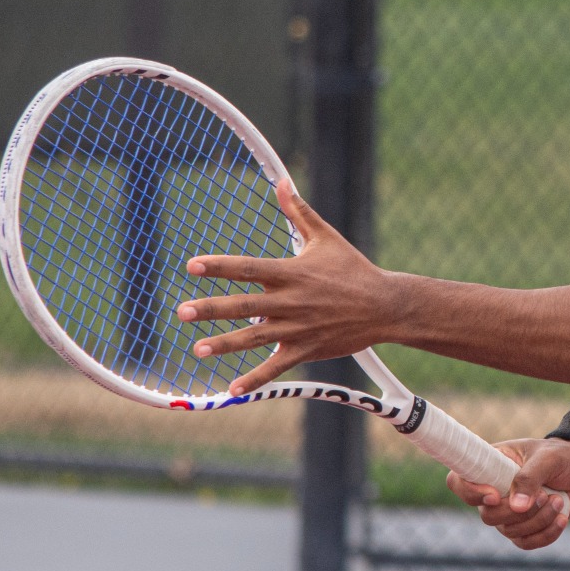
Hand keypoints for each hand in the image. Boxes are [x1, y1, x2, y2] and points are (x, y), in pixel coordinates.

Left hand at [172, 179, 391, 393]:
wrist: (386, 307)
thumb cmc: (353, 269)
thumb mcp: (327, 237)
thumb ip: (299, 212)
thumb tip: (281, 181)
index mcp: (293, 272)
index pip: (249, 268)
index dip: (220, 266)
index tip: (192, 265)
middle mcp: (292, 301)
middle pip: (245, 305)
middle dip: (213, 309)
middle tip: (183, 311)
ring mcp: (298, 328)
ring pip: (256, 338)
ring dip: (226, 345)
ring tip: (199, 349)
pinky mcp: (307, 349)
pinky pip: (277, 366)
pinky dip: (255, 379)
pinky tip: (232, 390)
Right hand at [446, 437, 569, 550]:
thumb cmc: (561, 456)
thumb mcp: (548, 458)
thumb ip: (529, 478)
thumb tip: (516, 508)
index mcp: (490, 465)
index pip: (458, 481)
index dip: (470, 492)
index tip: (496, 495)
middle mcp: (493, 491)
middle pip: (487, 516)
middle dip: (519, 512)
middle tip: (546, 495)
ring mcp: (507, 513)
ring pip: (510, 531)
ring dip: (539, 520)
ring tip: (558, 501)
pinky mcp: (525, 528)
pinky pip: (526, 542)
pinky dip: (546, 534)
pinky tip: (562, 518)